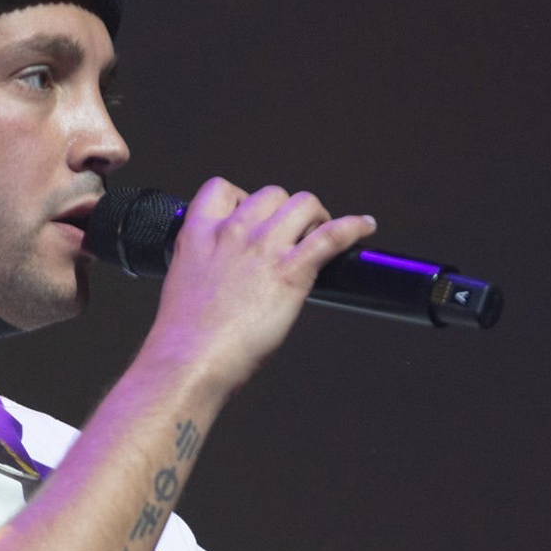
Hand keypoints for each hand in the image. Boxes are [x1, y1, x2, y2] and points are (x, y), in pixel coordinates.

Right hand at [143, 177, 376, 389]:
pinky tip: (365, 227)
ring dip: (316, 216)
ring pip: (303, 203)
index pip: (221, 189)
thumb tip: (228, 273)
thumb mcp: (185, 283)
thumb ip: (207, 266)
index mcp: (199, 234)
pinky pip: (331, 235)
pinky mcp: (290, 271)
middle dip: (286, 211)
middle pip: (272, 194)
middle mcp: (232, 232)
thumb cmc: (186, 336)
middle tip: (293, 234)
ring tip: (320, 233)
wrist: (190, 360)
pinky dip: (353, 227)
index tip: (253, 217)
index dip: (243, 198)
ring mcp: (263, 249)